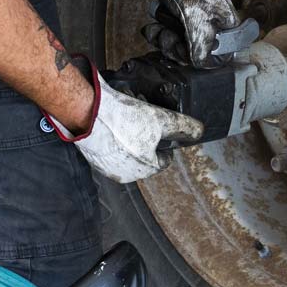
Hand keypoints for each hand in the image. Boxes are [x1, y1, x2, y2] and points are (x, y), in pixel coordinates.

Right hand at [48, 60, 203, 184]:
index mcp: (145, 168)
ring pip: (126, 152)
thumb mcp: (161, 118)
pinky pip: (108, 148)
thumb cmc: (123, 119)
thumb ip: (183, 126)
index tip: (160, 131)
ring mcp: (107, 167)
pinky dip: (112, 138)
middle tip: (141, 122)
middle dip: (145, 140)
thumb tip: (199, 131)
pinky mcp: (93, 158)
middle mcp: (126, 174)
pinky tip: (112, 124)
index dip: (165, 143)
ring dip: (129, 139)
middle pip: (144, 155)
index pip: (163, 159)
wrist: (87, 112)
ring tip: (126, 121)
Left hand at [140, 0, 237, 66]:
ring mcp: (196, 22)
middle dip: (175, 48)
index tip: (183, 52)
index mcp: (227, 28)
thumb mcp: (198, 21)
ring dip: (164, 40)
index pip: (216, 57)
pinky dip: (159, 33)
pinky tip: (153, 26)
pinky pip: (169, 34)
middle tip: (166, 38)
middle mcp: (214, 27)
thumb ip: (202, 46)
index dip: (197, 59)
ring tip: (157, 29)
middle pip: (194, 53)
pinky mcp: (180, 17)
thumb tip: (202, 63)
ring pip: (179, 45)